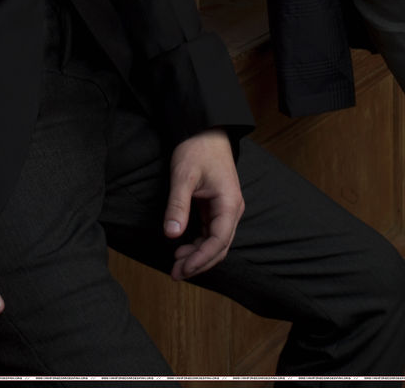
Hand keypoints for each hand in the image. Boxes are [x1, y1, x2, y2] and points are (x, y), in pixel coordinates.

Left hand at [163, 128, 243, 281]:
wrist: (206, 130)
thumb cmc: (197, 149)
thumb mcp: (183, 176)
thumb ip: (178, 205)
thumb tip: (171, 234)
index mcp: (229, 203)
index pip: (218, 241)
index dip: (201, 258)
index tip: (183, 268)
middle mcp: (232, 210)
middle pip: (219, 247)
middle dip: (198, 262)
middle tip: (175, 273)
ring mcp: (226, 210)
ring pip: (215, 242)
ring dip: (198, 255)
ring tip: (176, 264)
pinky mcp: (217, 208)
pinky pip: (210, 233)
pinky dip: (198, 244)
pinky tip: (182, 248)